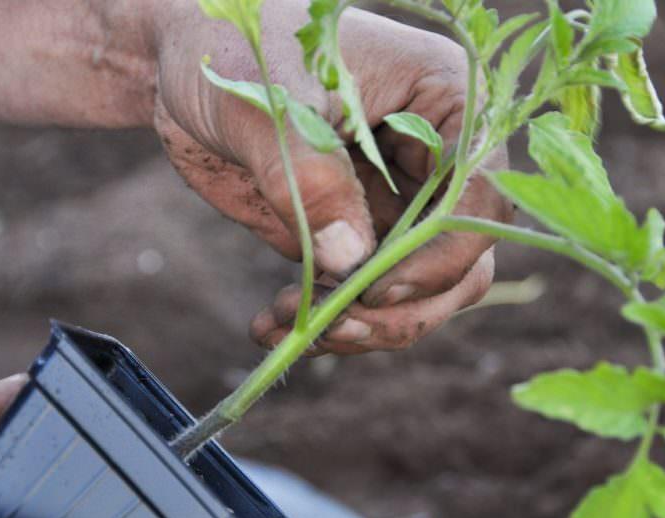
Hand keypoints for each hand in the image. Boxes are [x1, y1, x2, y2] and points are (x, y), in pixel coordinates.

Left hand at [154, 1, 510, 353]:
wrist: (185, 62)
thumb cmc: (236, 44)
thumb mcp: (270, 98)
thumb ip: (311, 174)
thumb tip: (351, 259)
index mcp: (442, 101)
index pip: (479, 195)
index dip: (442, 254)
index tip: (377, 290)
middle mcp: (430, 160)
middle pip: (460, 260)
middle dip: (402, 307)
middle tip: (333, 325)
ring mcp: (392, 202)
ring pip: (415, 290)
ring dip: (361, 325)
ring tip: (284, 324)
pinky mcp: (350, 233)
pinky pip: (357, 294)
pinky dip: (324, 323)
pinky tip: (270, 326)